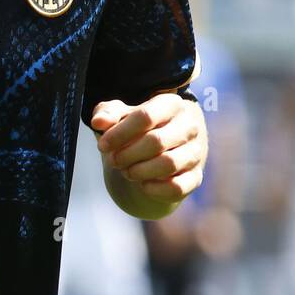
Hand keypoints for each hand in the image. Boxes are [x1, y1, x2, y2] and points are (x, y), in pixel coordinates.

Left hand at [90, 93, 206, 204]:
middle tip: (115, 160)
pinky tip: (143, 184)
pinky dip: (155, 189)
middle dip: (128, 154)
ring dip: (140, 171)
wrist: (158, 150)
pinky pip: (177, 187)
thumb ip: (107, 114)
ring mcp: (195, 152)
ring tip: (127, 171)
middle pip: (156, 141)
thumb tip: (98, 122)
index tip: (103, 145)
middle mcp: (189, 126)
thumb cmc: (135, 128)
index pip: (145, 116)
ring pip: (168, 164)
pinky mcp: (195, 177)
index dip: (119, 133)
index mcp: (171, 104)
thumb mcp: (119, 116)